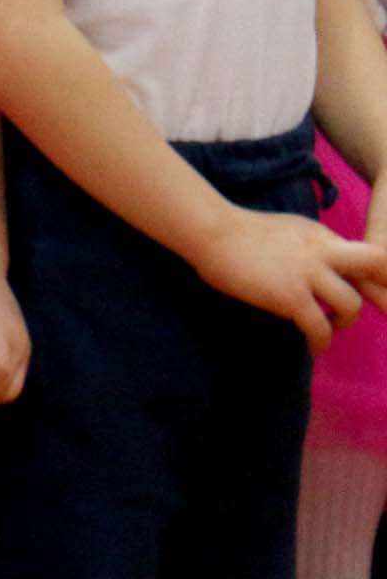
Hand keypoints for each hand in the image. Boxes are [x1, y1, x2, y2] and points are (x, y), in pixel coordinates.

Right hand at [191, 210, 386, 352]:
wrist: (209, 231)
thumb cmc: (236, 232)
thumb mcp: (286, 231)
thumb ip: (310, 247)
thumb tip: (322, 269)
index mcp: (321, 235)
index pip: (368, 254)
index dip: (381, 277)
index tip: (378, 295)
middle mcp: (322, 250)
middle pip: (377, 264)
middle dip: (384, 292)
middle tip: (384, 312)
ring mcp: (307, 273)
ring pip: (350, 304)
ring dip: (344, 322)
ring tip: (328, 327)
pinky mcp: (289, 295)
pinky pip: (319, 327)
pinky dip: (320, 342)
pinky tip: (313, 347)